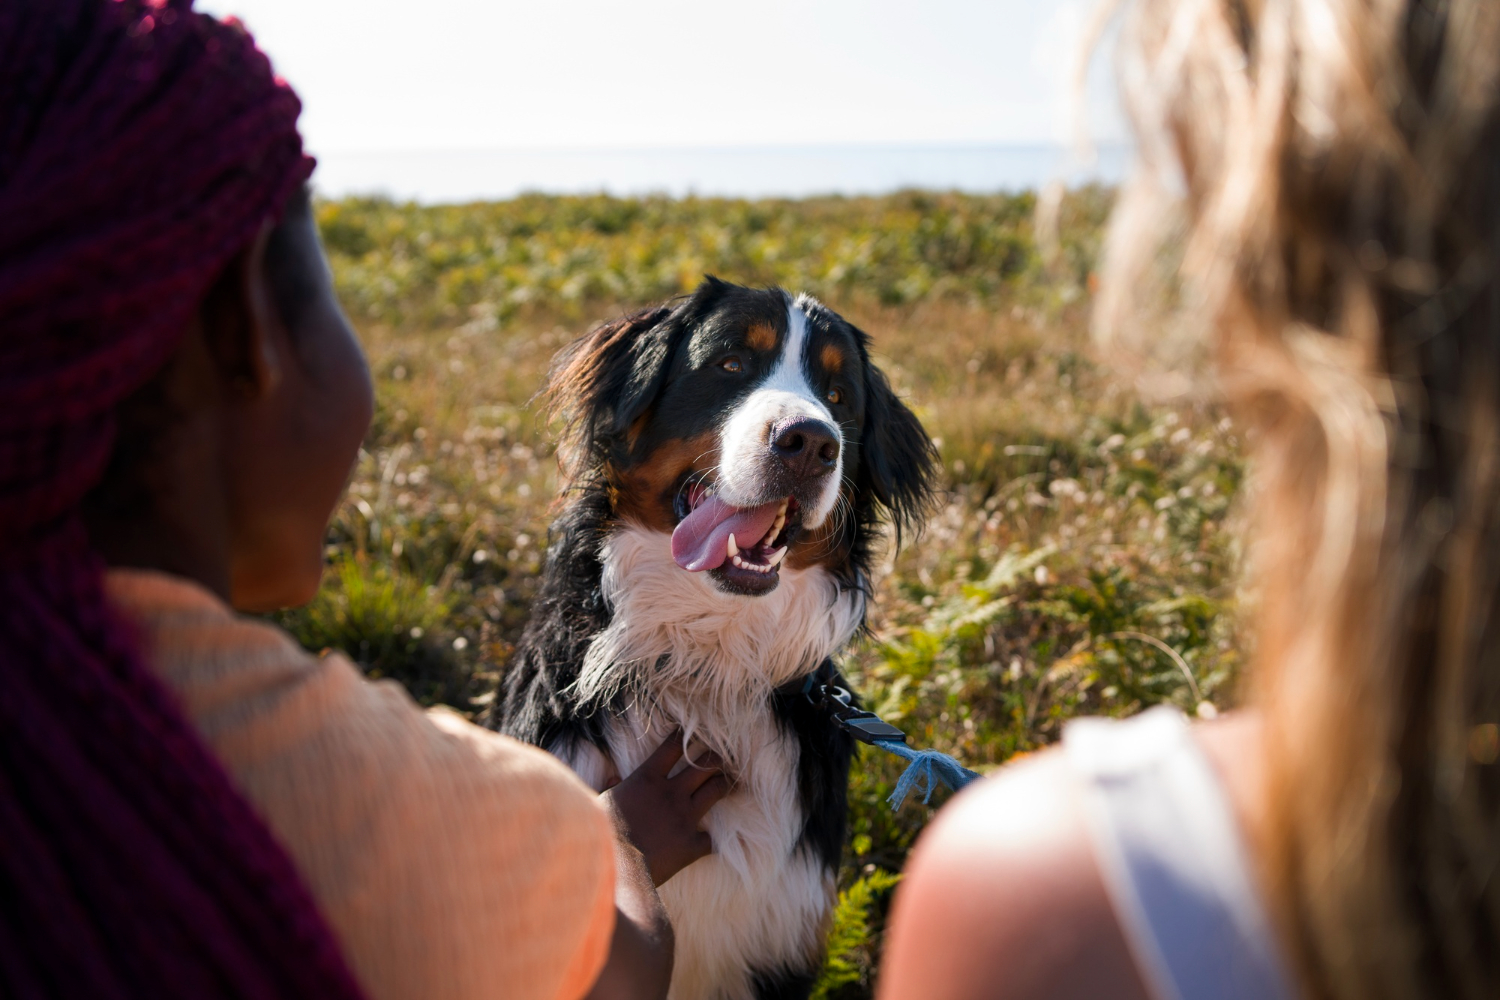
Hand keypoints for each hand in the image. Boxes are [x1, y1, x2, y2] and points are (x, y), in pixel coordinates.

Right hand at [602, 730, 730, 885]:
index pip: (673, 746)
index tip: (691, 734)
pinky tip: (718, 841)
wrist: (616, 868)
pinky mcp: (692, 844)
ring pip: (717, 790)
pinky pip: (713, 839)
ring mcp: (685, 817)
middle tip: (718, 760)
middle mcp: (672, 793)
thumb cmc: (600, 833)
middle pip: (706, 764)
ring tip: (728, 783)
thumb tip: (613, 779)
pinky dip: (714, 839)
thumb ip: (609, 788)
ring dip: (724, 785)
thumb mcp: (599, 803)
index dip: (684, 737)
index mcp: (647, 778)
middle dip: (715, 759)